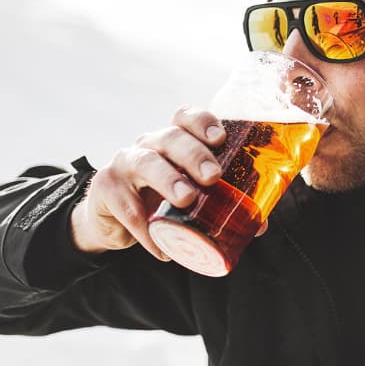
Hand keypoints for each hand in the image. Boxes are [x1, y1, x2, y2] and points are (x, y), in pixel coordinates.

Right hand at [70, 106, 227, 259]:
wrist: (113, 221)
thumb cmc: (159, 200)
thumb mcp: (188, 196)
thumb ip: (221, 205)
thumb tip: (259, 225)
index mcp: (173, 141)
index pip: (185, 118)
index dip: (202, 122)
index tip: (220, 138)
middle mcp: (149, 145)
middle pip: (171, 137)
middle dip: (193, 154)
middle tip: (213, 176)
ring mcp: (124, 163)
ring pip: (145, 163)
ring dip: (167, 178)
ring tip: (186, 199)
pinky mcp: (105, 189)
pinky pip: (126, 208)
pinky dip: (145, 230)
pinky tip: (160, 246)